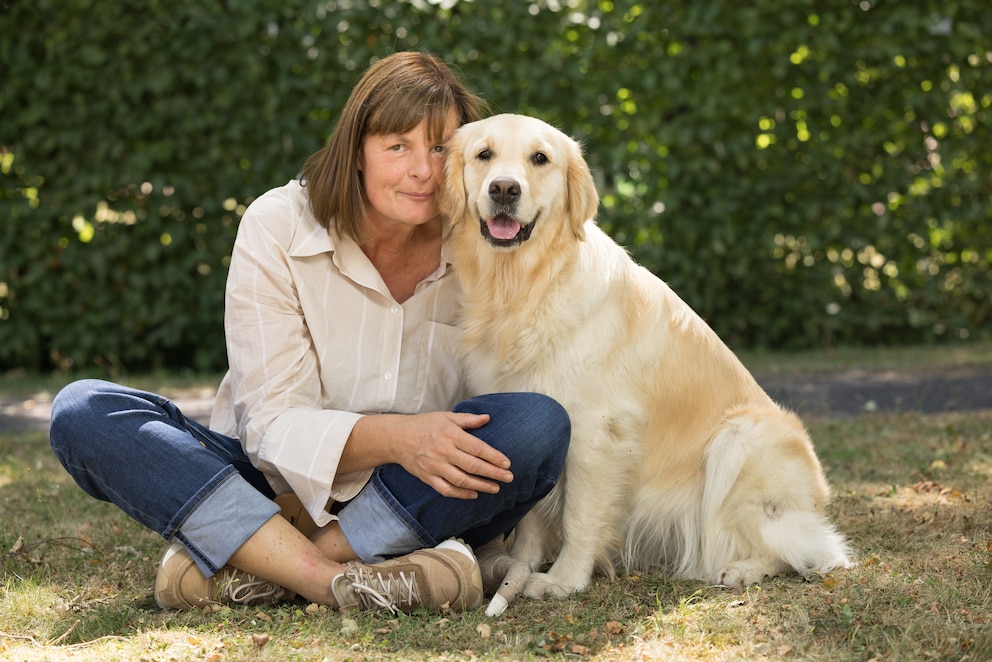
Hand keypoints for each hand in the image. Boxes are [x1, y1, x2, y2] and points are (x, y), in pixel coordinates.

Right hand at [346, 411, 513, 498]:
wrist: (397, 438)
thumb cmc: (424, 425)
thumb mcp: (446, 416)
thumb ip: (468, 419)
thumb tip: (487, 418)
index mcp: (450, 434)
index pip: (477, 448)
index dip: (494, 457)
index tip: (507, 463)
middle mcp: (443, 451)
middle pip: (472, 466)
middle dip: (493, 473)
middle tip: (508, 478)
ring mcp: (434, 466)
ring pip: (461, 480)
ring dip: (481, 486)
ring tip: (495, 488)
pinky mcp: (427, 477)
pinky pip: (446, 489)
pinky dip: (461, 494)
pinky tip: (474, 494)